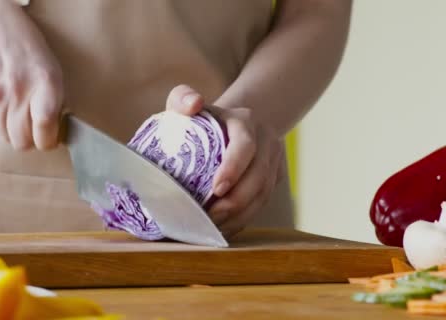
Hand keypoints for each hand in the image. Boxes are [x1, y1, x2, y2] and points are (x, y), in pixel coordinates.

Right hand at [0, 0, 62, 149]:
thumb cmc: (29, 51)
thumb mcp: (54, 72)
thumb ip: (56, 104)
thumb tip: (55, 135)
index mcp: (45, 83)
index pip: (44, 130)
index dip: (49, 141)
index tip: (51, 138)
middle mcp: (18, 90)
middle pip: (22, 142)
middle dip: (32, 139)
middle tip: (36, 127)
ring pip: (6, 137)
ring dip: (15, 130)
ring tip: (21, 108)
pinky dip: (1, 120)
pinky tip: (6, 101)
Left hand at [165, 85, 285, 238]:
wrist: (228, 124)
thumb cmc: (200, 118)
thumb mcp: (187, 101)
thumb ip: (182, 97)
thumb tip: (193, 104)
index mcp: (245, 122)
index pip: (245, 146)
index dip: (234, 169)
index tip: (216, 189)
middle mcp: (266, 141)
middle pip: (258, 177)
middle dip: (235, 201)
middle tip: (209, 216)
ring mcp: (273, 162)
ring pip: (263, 195)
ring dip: (239, 216)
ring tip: (213, 227)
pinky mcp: (273, 180)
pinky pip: (261, 204)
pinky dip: (243, 220)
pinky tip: (223, 229)